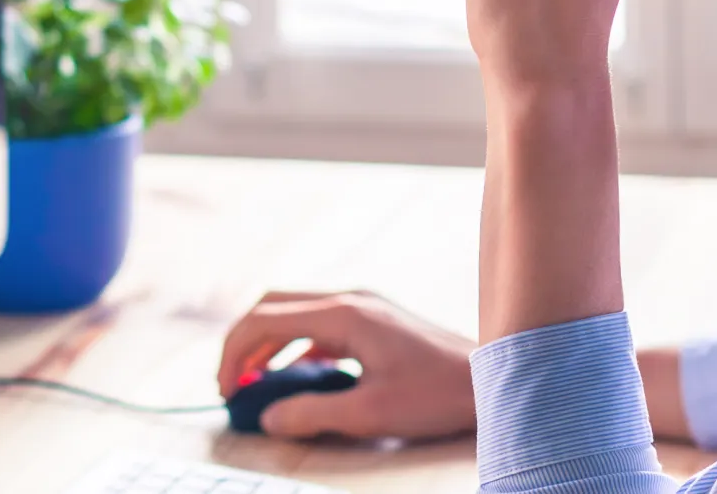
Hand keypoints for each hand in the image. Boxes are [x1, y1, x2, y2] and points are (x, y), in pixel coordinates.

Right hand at [215, 291, 475, 440]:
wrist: (490, 379)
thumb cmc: (436, 394)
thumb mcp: (369, 413)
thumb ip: (312, 414)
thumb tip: (268, 418)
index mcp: (343, 315)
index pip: (265, 318)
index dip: (234, 353)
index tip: (225, 389)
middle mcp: (350, 299)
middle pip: (274, 306)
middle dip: (244, 342)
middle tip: (230, 383)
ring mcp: (363, 306)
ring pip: (295, 313)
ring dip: (269, 345)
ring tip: (255, 383)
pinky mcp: (374, 319)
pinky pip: (319, 325)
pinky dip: (296, 347)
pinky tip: (298, 379)